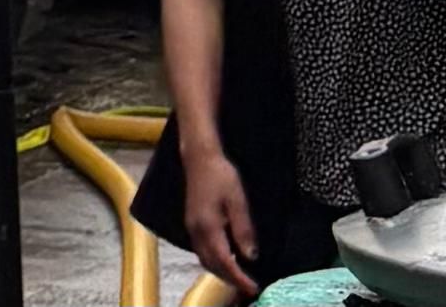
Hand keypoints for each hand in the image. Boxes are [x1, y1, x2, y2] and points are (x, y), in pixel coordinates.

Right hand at [181, 145, 259, 291]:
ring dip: (221, 271)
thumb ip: (243, 230)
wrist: (199, 158)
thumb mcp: (238, 201)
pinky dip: (214, 261)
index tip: (254, 288)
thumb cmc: (221, 176)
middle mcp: (196, 231)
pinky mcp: (191, 222)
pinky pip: (201, 250)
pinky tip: (226, 258)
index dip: (239, 278)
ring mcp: (191, 227)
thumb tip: (250, 256)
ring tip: (239, 276)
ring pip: (204, 259)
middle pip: (212, 265)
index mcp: (209, 227)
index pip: (225, 261)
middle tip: (249, 287)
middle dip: (230, 279)